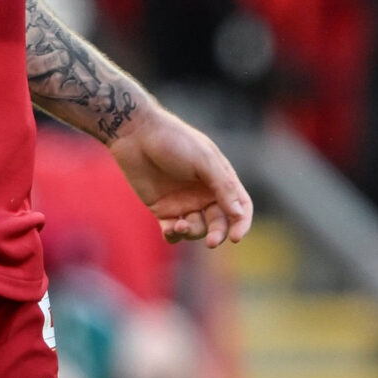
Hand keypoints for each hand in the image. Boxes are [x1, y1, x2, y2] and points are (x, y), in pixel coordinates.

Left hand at [106, 102, 253, 246]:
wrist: (136, 134)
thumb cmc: (174, 141)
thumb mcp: (204, 160)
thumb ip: (223, 186)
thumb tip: (238, 213)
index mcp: (220, 178)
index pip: (240, 206)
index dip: (241, 223)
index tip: (236, 238)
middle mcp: (205, 193)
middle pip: (220, 222)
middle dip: (218, 234)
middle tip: (212, 242)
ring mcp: (184, 202)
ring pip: (197, 229)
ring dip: (192, 232)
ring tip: (179, 225)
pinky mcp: (163, 209)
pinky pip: (173, 231)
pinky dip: (173, 235)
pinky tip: (169, 230)